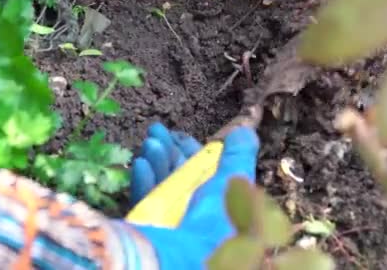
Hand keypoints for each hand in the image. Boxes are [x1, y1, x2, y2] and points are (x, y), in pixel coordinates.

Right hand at [130, 125, 259, 267]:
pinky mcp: (152, 229)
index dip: (190, 151)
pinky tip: (141, 163)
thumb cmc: (219, 219)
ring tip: (150, 141)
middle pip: (178, 175)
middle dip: (168, 150)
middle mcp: (195, 212)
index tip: (178, 133)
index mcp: (218, 203)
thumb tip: (245, 129)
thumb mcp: (234, 182)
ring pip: (161, 185)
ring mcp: (172, 222)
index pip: (202, 172)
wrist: (191, 258)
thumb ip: (238, 156)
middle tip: (155, 130)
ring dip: (156, 160)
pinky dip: (143, 181)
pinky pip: (146, 202)